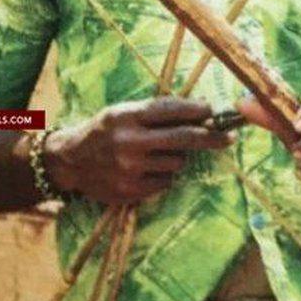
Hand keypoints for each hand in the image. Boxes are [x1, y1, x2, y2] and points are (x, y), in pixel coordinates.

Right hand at [44, 98, 232, 205]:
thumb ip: (155, 113)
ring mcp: (130, 169)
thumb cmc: (104, 131)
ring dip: (176, 158)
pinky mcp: (131, 190)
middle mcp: (129, 142)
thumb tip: (201, 113)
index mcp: (127, 116)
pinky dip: (163, 175)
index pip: (171, 110)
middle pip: (183, 138)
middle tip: (229, 138)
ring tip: (156, 154)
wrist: (71, 161)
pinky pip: (165, 182)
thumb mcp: (122, 112)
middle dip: (211, 137)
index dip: (198, 110)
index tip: (215, 111)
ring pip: (177, 163)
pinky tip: (146, 169)